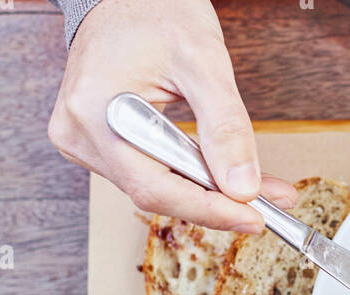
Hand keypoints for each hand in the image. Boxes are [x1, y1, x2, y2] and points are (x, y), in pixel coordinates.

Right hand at [48, 0, 295, 230]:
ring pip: (155, 188)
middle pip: (156, 193)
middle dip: (217, 202)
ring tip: (252, 186)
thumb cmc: (156, 11)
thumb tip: (243, 188)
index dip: (209, 210)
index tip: (255, 219)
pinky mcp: (95, 143)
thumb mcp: (202, 61)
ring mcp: (83, 140)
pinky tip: (216, 171)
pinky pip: (147, 174)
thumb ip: (226, 126)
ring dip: (206, 191)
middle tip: (270, 202)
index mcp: (94, 110)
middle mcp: (79, 133)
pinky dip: (187, 176)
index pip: (154, 187)